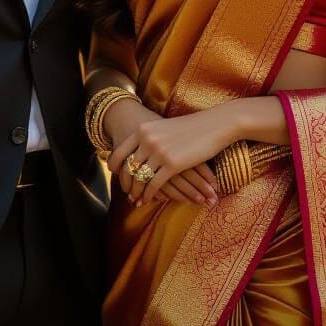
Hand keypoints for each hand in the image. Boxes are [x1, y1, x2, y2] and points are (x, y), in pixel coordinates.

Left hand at [109, 106, 235, 205]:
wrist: (212, 125)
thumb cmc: (189, 127)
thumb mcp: (163, 128)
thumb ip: (148, 138)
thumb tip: (137, 153)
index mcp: (143, 129)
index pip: (119, 151)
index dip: (114, 165)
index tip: (114, 174)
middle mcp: (147, 139)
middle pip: (129, 167)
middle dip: (126, 183)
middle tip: (126, 192)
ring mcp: (159, 151)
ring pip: (140, 178)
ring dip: (137, 192)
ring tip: (135, 200)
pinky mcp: (172, 164)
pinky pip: (154, 184)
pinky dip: (149, 194)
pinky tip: (148, 200)